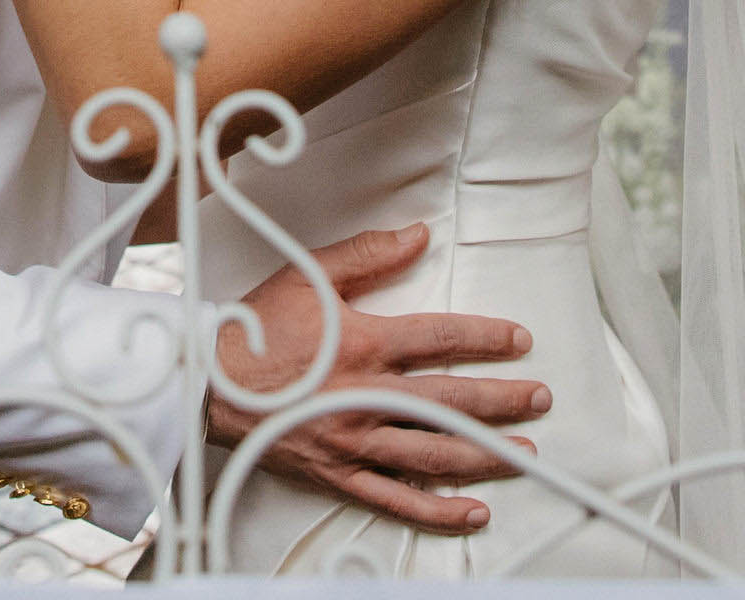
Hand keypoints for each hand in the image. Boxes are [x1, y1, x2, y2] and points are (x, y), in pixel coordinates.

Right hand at [205, 226, 546, 533]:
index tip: (519, 340)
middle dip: (503, 401)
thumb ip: (369, 255)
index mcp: (362, 343)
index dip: (486, 337)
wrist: (205, 382)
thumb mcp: (309, 275)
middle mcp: (365, 395)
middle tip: (539, 399)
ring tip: (525, 454)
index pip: (441, 337)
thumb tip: (418, 234)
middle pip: (450, 400)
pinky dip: (439, 509)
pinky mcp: (338, 474)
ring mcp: (353, 441)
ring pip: (434, 454)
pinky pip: (397, 500)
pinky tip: (474, 509)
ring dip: (485, 455)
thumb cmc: (255, 328)